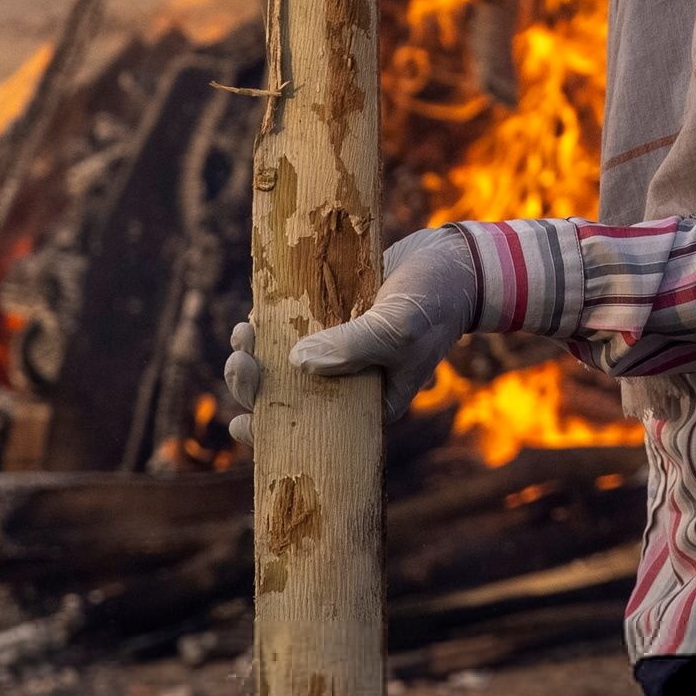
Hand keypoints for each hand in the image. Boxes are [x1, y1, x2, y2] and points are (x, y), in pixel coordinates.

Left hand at [219, 227, 480, 440]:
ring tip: (243, 333)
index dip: (272, 435)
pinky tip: (254, 314)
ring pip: (283, 363)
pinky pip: (290, 329)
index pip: (312, 433)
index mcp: (366, 406)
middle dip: (255, 385)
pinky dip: (269, 324)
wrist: (453, 261)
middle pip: (288, 398)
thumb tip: (297, 361)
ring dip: (256, 354)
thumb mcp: (398, 328)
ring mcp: (337, 350)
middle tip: (242, 360)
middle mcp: (347, 384)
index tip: (243, 424)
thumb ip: (353, 345)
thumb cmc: (435, 302)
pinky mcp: (331, 318)